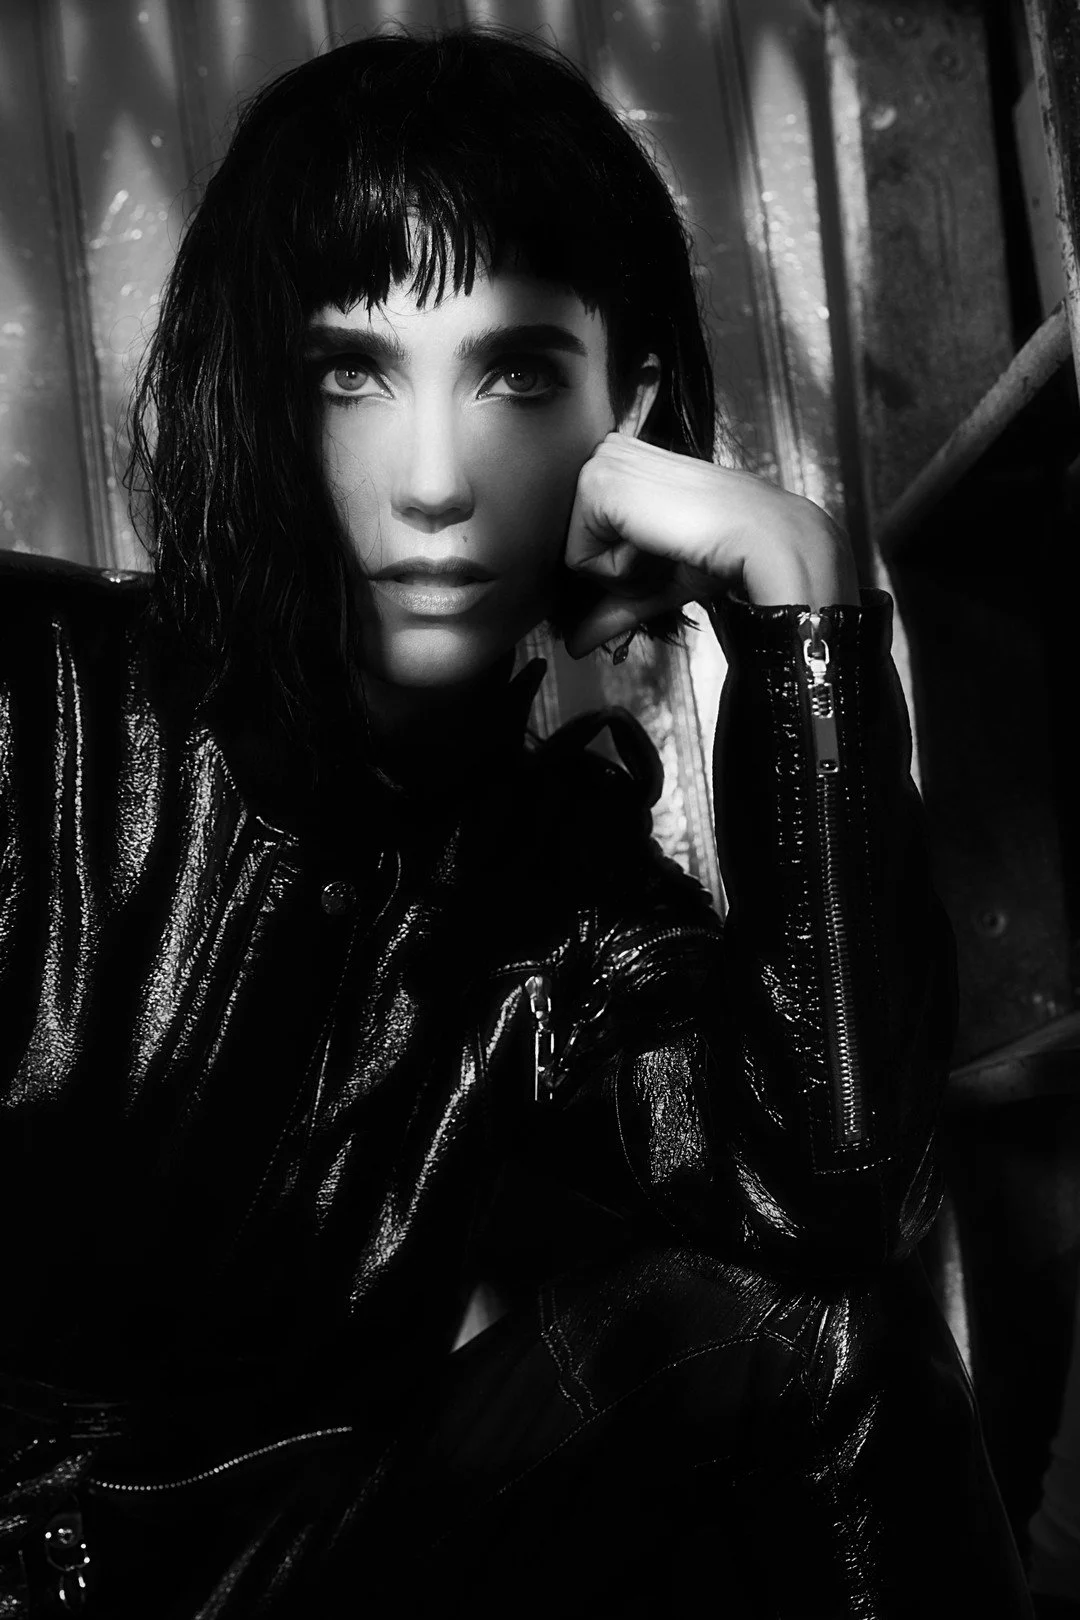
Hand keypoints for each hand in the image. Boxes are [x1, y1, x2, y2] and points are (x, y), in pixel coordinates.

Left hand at [563, 433, 859, 658]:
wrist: (760, 539)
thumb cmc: (721, 552)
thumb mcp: (654, 582)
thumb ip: (611, 607)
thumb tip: (574, 645)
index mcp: (622, 464)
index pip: (582, 539)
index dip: (620, 568)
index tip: (665, 552)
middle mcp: (606, 454)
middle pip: (573, 549)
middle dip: (618, 573)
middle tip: (666, 554)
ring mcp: (598, 465)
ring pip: (573, 557)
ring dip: (621, 572)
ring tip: (664, 547)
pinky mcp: (596, 485)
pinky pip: (578, 561)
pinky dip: (620, 570)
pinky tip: (658, 544)